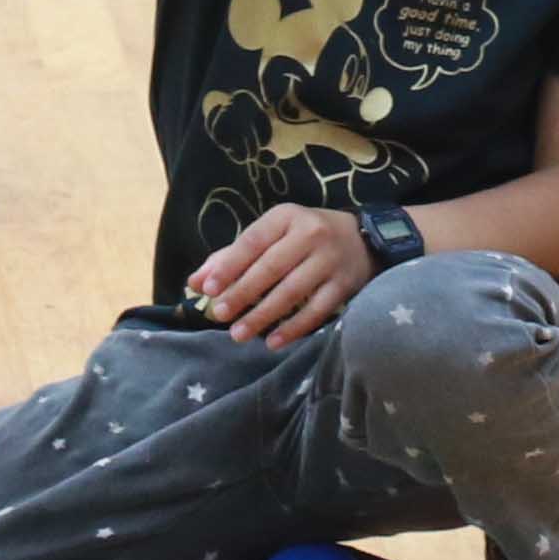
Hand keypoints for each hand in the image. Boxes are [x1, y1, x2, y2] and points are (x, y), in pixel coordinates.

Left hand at [188, 205, 371, 345]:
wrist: (364, 239)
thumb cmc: (304, 237)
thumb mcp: (272, 234)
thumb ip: (231, 256)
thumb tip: (194, 282)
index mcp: (285, 217)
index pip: (252, 242)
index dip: (228, 266)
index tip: (206, 289)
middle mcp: (310, 234)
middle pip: (270, 268)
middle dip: (241, 293)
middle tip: (219, 315)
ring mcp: (329, 260)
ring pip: (292, 291)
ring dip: (263, 315)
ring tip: (239, 334)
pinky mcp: (344, 284)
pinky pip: (317, 310)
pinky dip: (294, 328)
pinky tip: (274, 342)